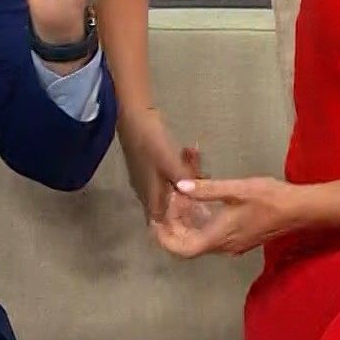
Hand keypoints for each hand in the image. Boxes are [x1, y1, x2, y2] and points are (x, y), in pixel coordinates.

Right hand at [117, 108, 204, 222]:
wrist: (134, 115)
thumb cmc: (150, 141)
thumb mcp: (170, 163)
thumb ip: (183, 182)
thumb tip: (197, 199)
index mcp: (149, 193)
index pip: (159, 220)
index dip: (174, 224)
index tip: (195, 220)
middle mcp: (147, 189)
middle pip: (169, 203)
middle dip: (188, 199)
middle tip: (205, 189)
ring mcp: (148, 175)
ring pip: (172, 185)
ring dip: (187, 178)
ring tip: (201, 167)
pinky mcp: (152, 162)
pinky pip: (170, 172)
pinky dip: (181, 167)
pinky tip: (190, 153)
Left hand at [151, 176, 309, 257]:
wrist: (300, 210)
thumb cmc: (270, 198)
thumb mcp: (236, 189)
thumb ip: (206, 189)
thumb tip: (179, 187)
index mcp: (219, 237)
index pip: (183, 249)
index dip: (165, 240)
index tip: (155, 223)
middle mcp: (224, 246)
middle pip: (189, 245)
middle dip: (174, 227)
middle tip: (167, 205)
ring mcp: (234, 244)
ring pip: (201, 241)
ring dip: (188, 225)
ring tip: (180, 202)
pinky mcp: (241, 239)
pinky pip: (212, 237)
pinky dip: (201, 224)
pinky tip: (201, 205)